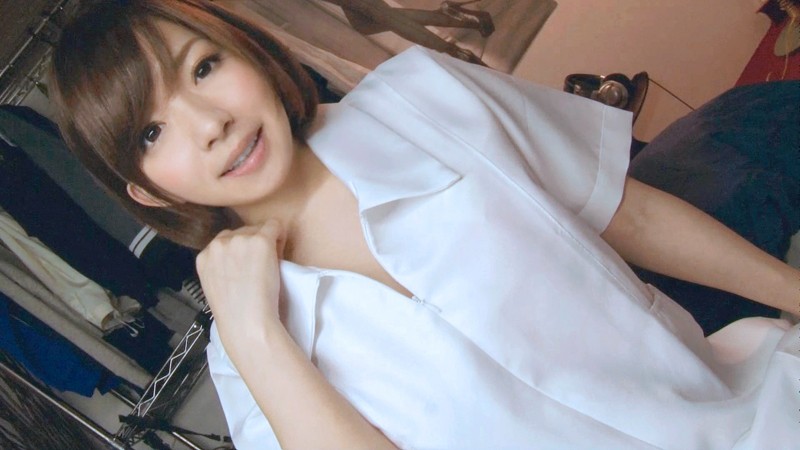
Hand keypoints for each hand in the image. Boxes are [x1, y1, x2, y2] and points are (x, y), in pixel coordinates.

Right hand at [196, 219, 285, 357]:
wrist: (247, 322)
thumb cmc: (235, 314)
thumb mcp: (216, 286)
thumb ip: (221, 268)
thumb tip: (241, 259)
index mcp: (203, 257)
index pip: (224, 241)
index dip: (240, 252)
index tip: (248, 267)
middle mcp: (218, 243)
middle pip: (242, 232)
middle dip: (253, 244)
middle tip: (261, 266)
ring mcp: (239, 240)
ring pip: (258, 229)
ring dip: (266, 242)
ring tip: (270, 265)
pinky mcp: (260, 241)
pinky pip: (275, 226)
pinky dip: (280, 236)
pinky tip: (280, 254)